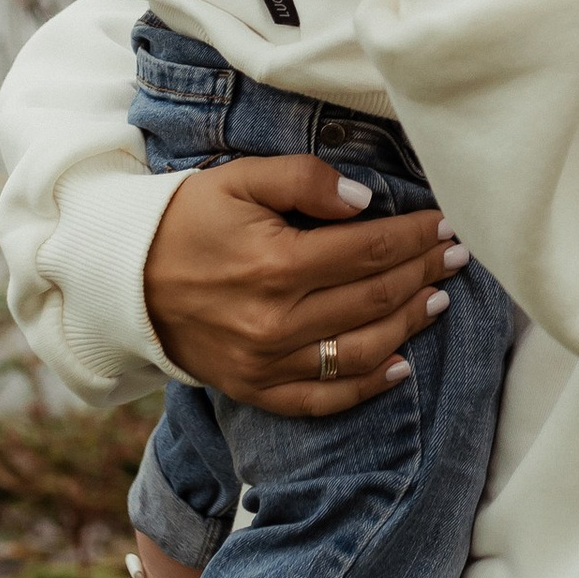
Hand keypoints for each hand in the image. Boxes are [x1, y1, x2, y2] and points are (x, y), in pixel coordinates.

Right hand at [142, 151, 466, 415]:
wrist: (122, 279)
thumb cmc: (186, 219)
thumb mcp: (239, 179)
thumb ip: (304, 179)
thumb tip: (366, 201)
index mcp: (275, 264)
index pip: (369, 250)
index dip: (415, 238)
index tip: (446, 225)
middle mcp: (276, 321)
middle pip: (374, 299)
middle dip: (422, 274)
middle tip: (456, 256)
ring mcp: (266, 363)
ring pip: (360, 350)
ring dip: (408, 325)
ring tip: (436, 299)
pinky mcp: (254, 389)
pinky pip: (322, 398)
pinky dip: (366, 387)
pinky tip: (400, 368)